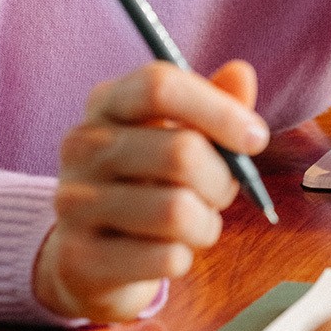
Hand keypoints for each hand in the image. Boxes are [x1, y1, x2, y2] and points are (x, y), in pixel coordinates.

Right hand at [33, 58, 268, 322]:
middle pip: (180, 152)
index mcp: (108, 102)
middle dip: (222, 180)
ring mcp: (74, 200)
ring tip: (196, 224)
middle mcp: (83, 144)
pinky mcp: (79, 256)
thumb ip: (212, 104)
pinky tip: (167, 251)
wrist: (88, 257)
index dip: (218, 110)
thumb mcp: (176, 135)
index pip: (160, 86)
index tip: (255, 138)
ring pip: (176, 211)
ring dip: (206, 224)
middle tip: (222, 192)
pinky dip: (183, 258)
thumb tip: (242, 72)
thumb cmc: (145, 183)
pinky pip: (164, 258)